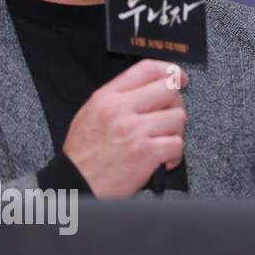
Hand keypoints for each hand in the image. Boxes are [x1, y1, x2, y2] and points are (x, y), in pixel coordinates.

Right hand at [62, 59, 188, 198]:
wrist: (74, 184)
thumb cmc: (83, 154)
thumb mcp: (91, 114)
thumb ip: (119, 97)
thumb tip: (151, 86)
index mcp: (107, 97)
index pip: (147, 69)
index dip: (170, 70)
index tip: (180, 77)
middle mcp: (120, 110)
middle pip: (169, 89)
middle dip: (176, 103)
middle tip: (169, 116)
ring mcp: (134, 131)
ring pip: (178, 117)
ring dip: (175, 131)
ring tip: (161, 141)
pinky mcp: (146, 153)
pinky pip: (177, 144)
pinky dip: (175, 154)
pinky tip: (163, 159)